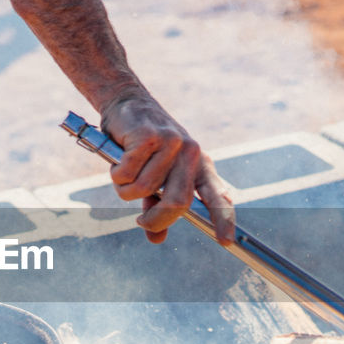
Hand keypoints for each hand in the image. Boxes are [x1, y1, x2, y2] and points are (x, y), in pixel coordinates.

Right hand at [99, 95, 234, 244]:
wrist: (126, 102)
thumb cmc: (142, 145)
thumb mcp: (155, 177)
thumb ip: (158, 207)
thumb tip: (156, 239)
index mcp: (200, 165)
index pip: (218, 196)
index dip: (223, 219)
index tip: (226, 241)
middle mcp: (191, 154)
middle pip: (178, 202)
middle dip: (156, 219)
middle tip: (142, 222)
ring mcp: (171, 143)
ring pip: (144, 189)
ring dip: (126, 189)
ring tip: (123, 174)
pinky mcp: (149, 136)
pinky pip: (127, 174)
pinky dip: (117, 174)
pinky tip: (118, 160)